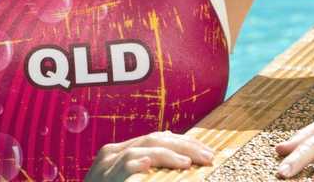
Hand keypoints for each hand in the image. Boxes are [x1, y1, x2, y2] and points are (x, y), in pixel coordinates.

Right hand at [85, 129, 215, 180]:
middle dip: (184, 146)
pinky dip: (136, 164)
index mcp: (118, 152)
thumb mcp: (128, 179)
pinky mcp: (105, 181)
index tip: (205, 149)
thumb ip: (145, 165)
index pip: (155, 137)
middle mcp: (111, 154)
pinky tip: (149, 163)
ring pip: (140, 150)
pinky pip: (122, 168)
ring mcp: (105, 167)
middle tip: (209, 156)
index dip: (182, 141)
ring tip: (189, 163)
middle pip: (152, 139)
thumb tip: (175, 150)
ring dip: (168, 155)